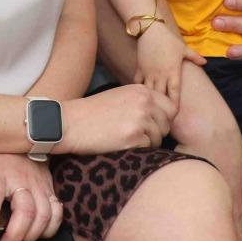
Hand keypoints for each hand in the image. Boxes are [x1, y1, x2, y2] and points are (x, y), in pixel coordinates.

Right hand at [59, 85, 173, 153]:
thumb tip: (164, 117)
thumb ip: (142, 102)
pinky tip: (119, 144)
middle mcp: (144, 102)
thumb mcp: (120, 96)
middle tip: (135, 135)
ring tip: (124, 138)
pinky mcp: (133, 137)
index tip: (152, 126)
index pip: (171, 108)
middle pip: (166, 125)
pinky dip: (136, 150)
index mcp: (142, 91)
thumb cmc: (93, 113)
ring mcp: (140, 119)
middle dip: (155, 133)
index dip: (163, 120)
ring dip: (145, 143)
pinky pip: (147, 149)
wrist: (70, 123)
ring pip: (158, 139)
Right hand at [135, 23, 200, 109]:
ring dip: (150, 101)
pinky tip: (138, 96)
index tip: (175, 114)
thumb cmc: (168, 40)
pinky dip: (138, 90)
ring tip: (150, 110)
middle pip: (160, 97)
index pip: (174, 93)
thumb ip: (194, 57)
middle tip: (162, 117)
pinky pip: (137, 83)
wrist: (150, 30)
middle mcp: (160, 75)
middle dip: (161, 107)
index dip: (174, 105)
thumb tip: (205, 62)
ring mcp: (149, 73)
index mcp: (173, 72)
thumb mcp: (184, 48)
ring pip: (148, 92)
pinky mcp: (139, 69)